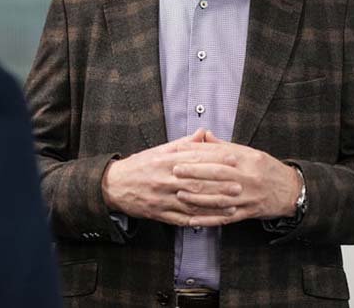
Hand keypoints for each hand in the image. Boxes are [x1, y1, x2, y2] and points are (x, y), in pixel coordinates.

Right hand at [101, 129, 240, 226]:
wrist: (114, 185)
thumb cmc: (140, 166)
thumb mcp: (159, 150)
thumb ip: (183, 143)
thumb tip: (203, 133)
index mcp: (166, 161)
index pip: (195, 159)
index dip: (215, 159)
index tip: (233, 159)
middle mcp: (165, 179)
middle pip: (196, 182)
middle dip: (219, 185)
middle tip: (239, 185)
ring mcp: (162, 198)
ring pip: (192, 203)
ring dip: (213, 206)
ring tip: (232, 205)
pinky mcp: (160, 213)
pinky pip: (182, 219)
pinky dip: (199, 220)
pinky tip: (213, 221)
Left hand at [173, 130, 301, 226]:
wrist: (292, 190)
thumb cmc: (267, 169)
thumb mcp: (249, 152)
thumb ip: (224, 146)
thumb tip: (204, 135)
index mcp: (246, 159)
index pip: (218, 155)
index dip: (198, 154)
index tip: (180, 153)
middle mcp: (247, 177)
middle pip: (217, 175)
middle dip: (194, 173)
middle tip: (175, 171)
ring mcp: (247, 197)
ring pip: (219, 198)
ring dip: (198, 197)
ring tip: (180, 195)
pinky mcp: (248, 213)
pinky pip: (226, 218)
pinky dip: (209, 220)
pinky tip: (193, 220)